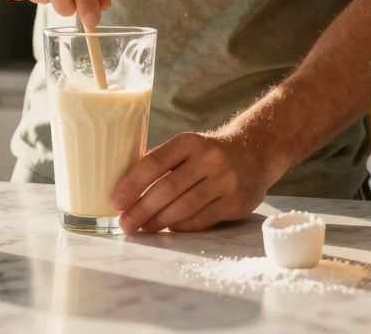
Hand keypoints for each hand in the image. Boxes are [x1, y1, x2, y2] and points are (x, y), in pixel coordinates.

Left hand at [111, 131, 277, 233]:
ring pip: (184, 207)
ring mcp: (225, 181)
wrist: (255, 152)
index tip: (115, 201)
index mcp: (190, 142)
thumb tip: (123, 188)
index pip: (154, 163)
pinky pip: (202, 219)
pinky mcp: (236, 202)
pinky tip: (168, 227)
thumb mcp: (187, 147)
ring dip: (158, 221)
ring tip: (142, 228)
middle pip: (167, 189)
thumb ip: (160, 162)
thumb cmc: (209, 153)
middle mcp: (209, 159)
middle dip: (141, 209)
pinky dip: (181, 226)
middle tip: (125, 224)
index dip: (131, 184)